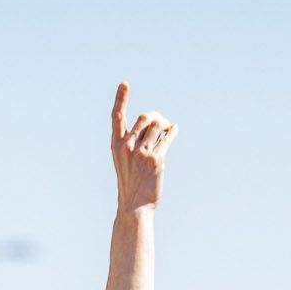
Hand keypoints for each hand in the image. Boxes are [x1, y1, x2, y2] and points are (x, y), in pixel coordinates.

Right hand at [110, 83, 175, 212]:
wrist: (134, 205)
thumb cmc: (130, 182)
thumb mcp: (124, 160)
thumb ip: (133, 142)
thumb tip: (155, 125)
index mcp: (116, 145)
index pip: (117, 117)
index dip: (121, 99)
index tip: (124, 84)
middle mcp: (127, 146)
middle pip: (144, 118)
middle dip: (156, 116)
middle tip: (161, 121)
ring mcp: (141, 153)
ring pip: (157, 127)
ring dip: (164, 125)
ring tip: (166, 129)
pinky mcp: (156, 160)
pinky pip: (167, 139)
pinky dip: (172, 132)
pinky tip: (174, 129)